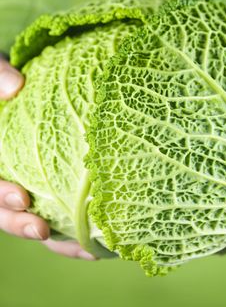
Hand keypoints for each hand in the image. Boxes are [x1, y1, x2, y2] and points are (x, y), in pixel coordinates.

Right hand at [0, 57, 94, 259]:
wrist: (15, 90)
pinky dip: (80, 225)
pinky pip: (63, 208)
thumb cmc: (1, 82)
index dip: (1, 198)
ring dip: (59, 238)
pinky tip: (106, 234)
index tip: (23, 199)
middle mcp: (7, 174)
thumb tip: (15, 86)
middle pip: (8, 212)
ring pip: (38, 217)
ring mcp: (29, 181)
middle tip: (48, 234)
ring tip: (89, 252)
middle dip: (25, 226)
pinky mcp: (53, 182)